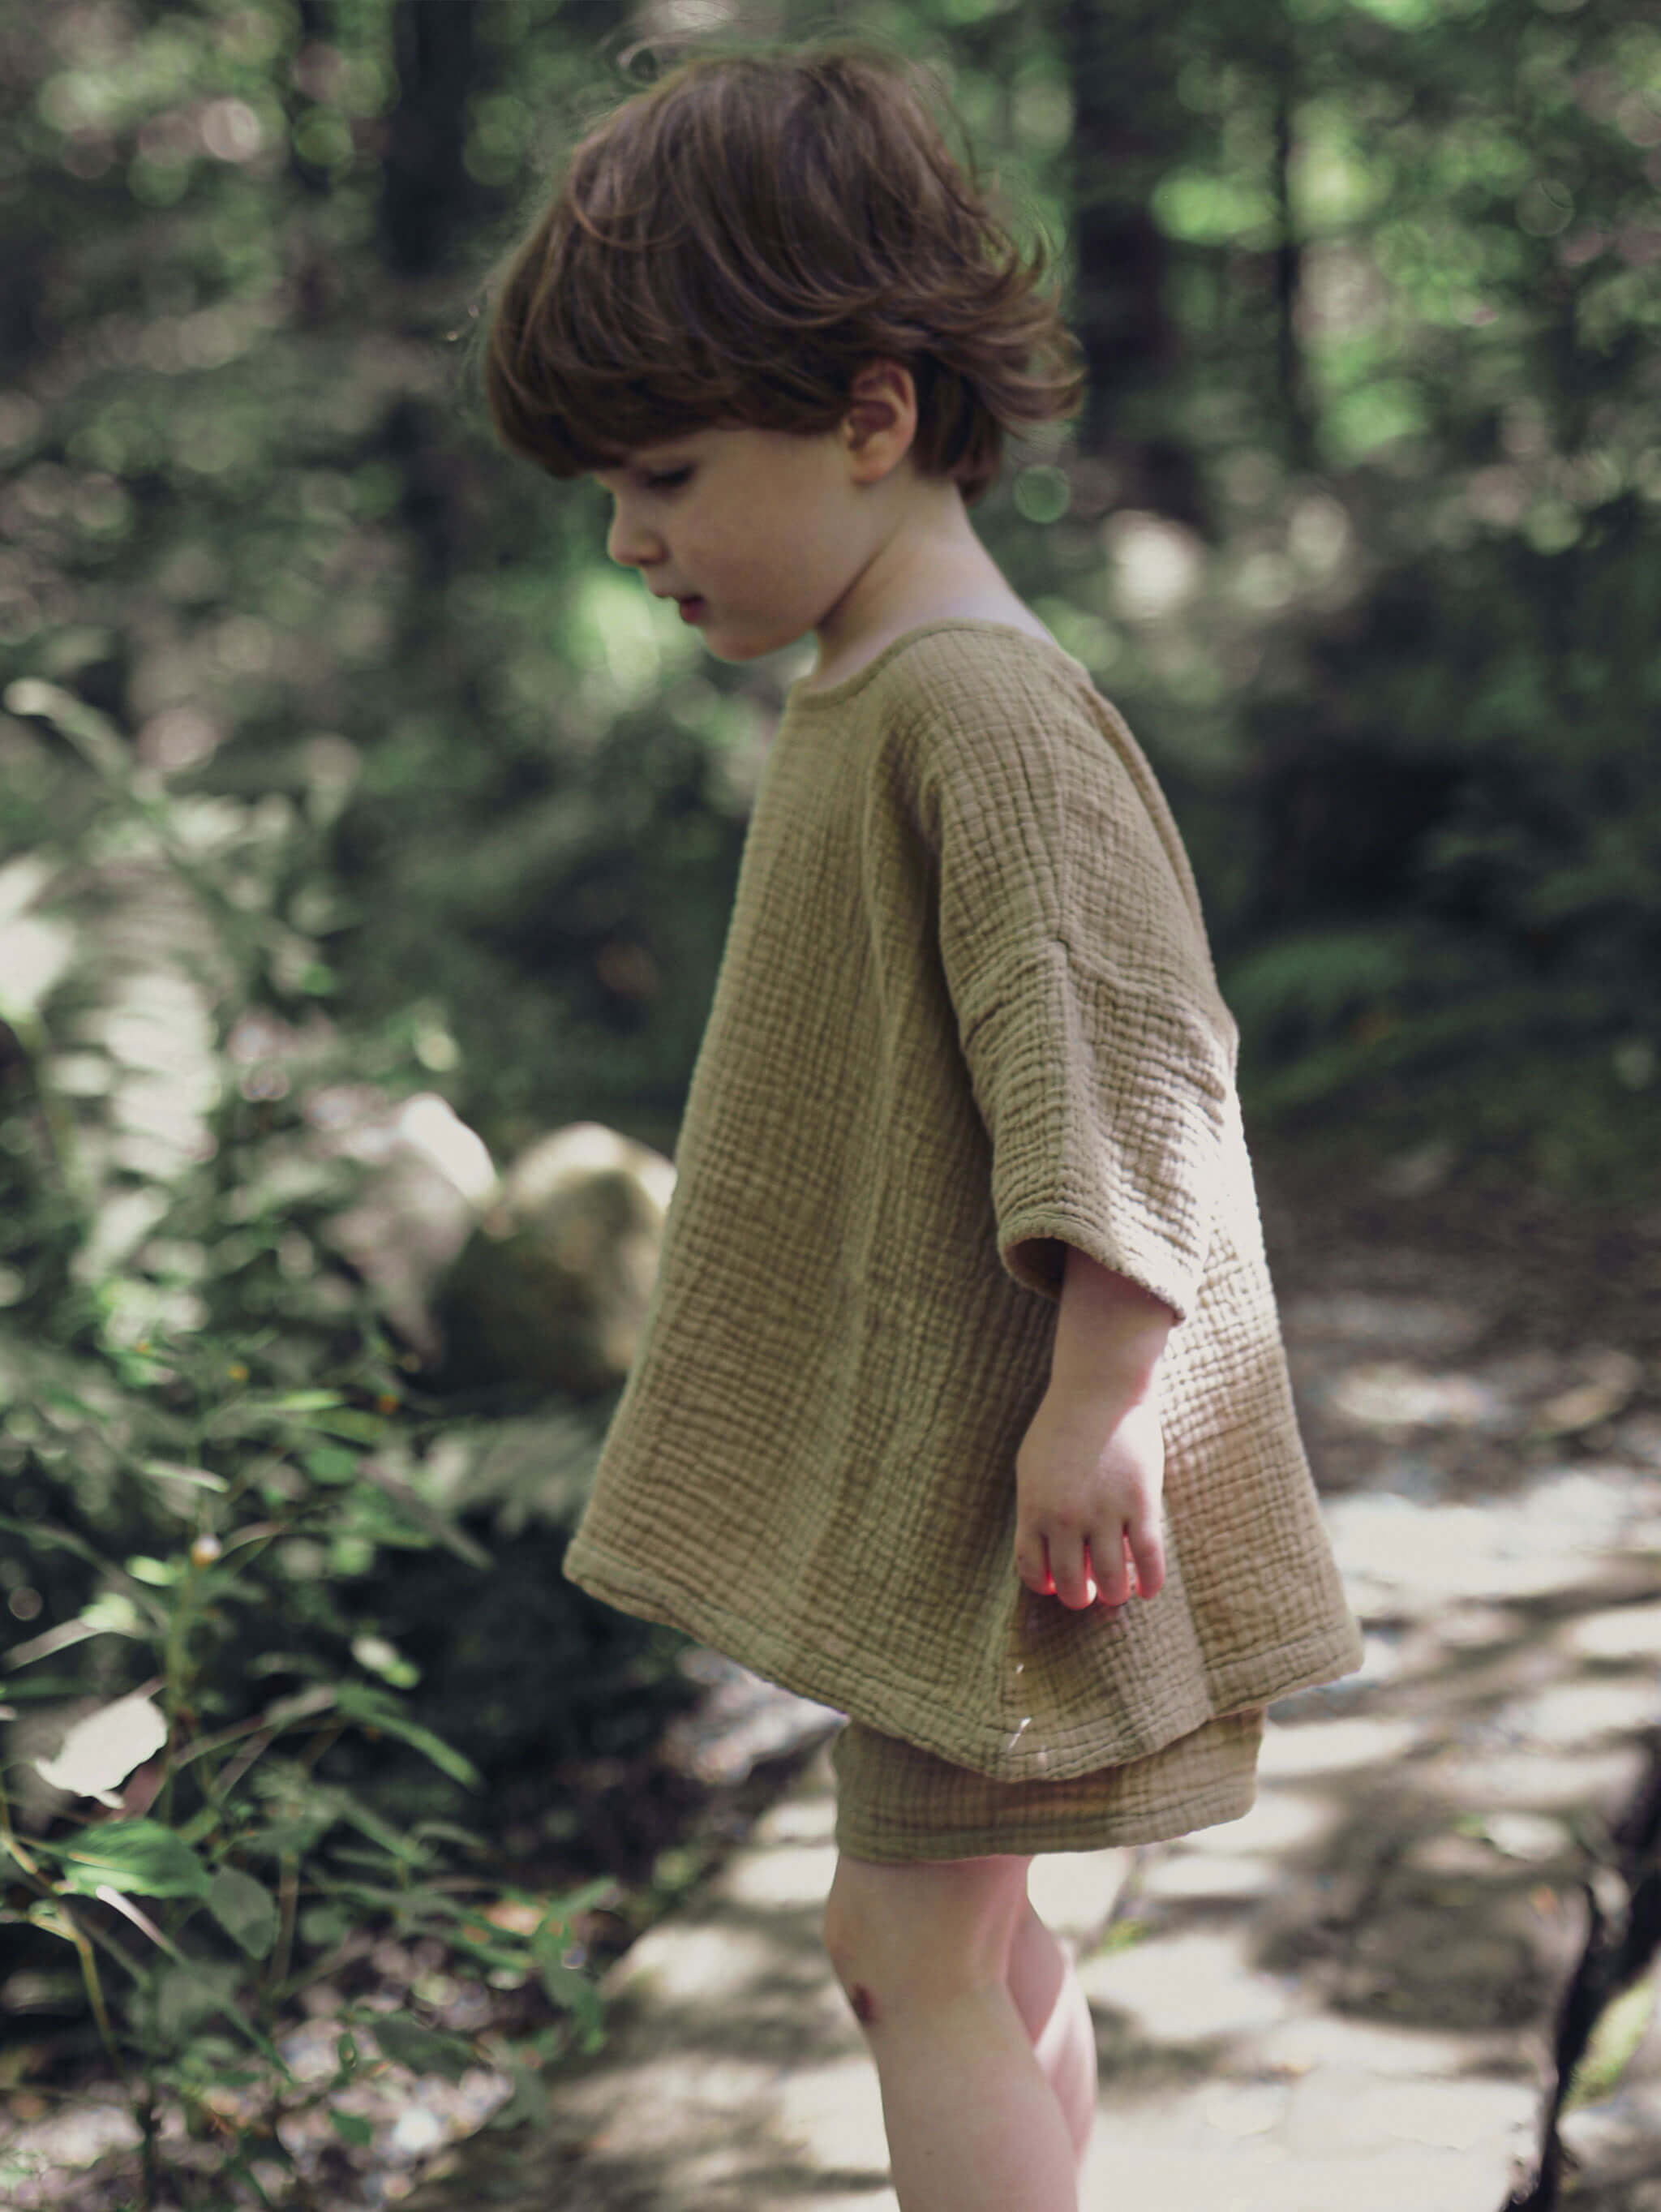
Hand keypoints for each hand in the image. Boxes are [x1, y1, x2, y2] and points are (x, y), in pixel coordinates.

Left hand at [1014, 1388, 1166, 1611]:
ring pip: (1111, 1581)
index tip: (1056, 1585)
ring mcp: (1104, 1513)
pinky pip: (1148, 1560)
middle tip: (1090, 1590)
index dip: (1045, 1585)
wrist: (1100, 1389)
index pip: (1032, 1570)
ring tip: (1118, 1590)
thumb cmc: (1063, 1425)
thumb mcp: (1032, 1466)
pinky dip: (1150, 1583)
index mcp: (1034, 1508)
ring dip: (1114, 1594)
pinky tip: (1148, 1589)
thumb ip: (1034, 1507)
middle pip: (1071, 1584)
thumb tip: (1042, 1548)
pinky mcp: (1141, 1505)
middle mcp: (1065, 1518)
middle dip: (1080, 1596)